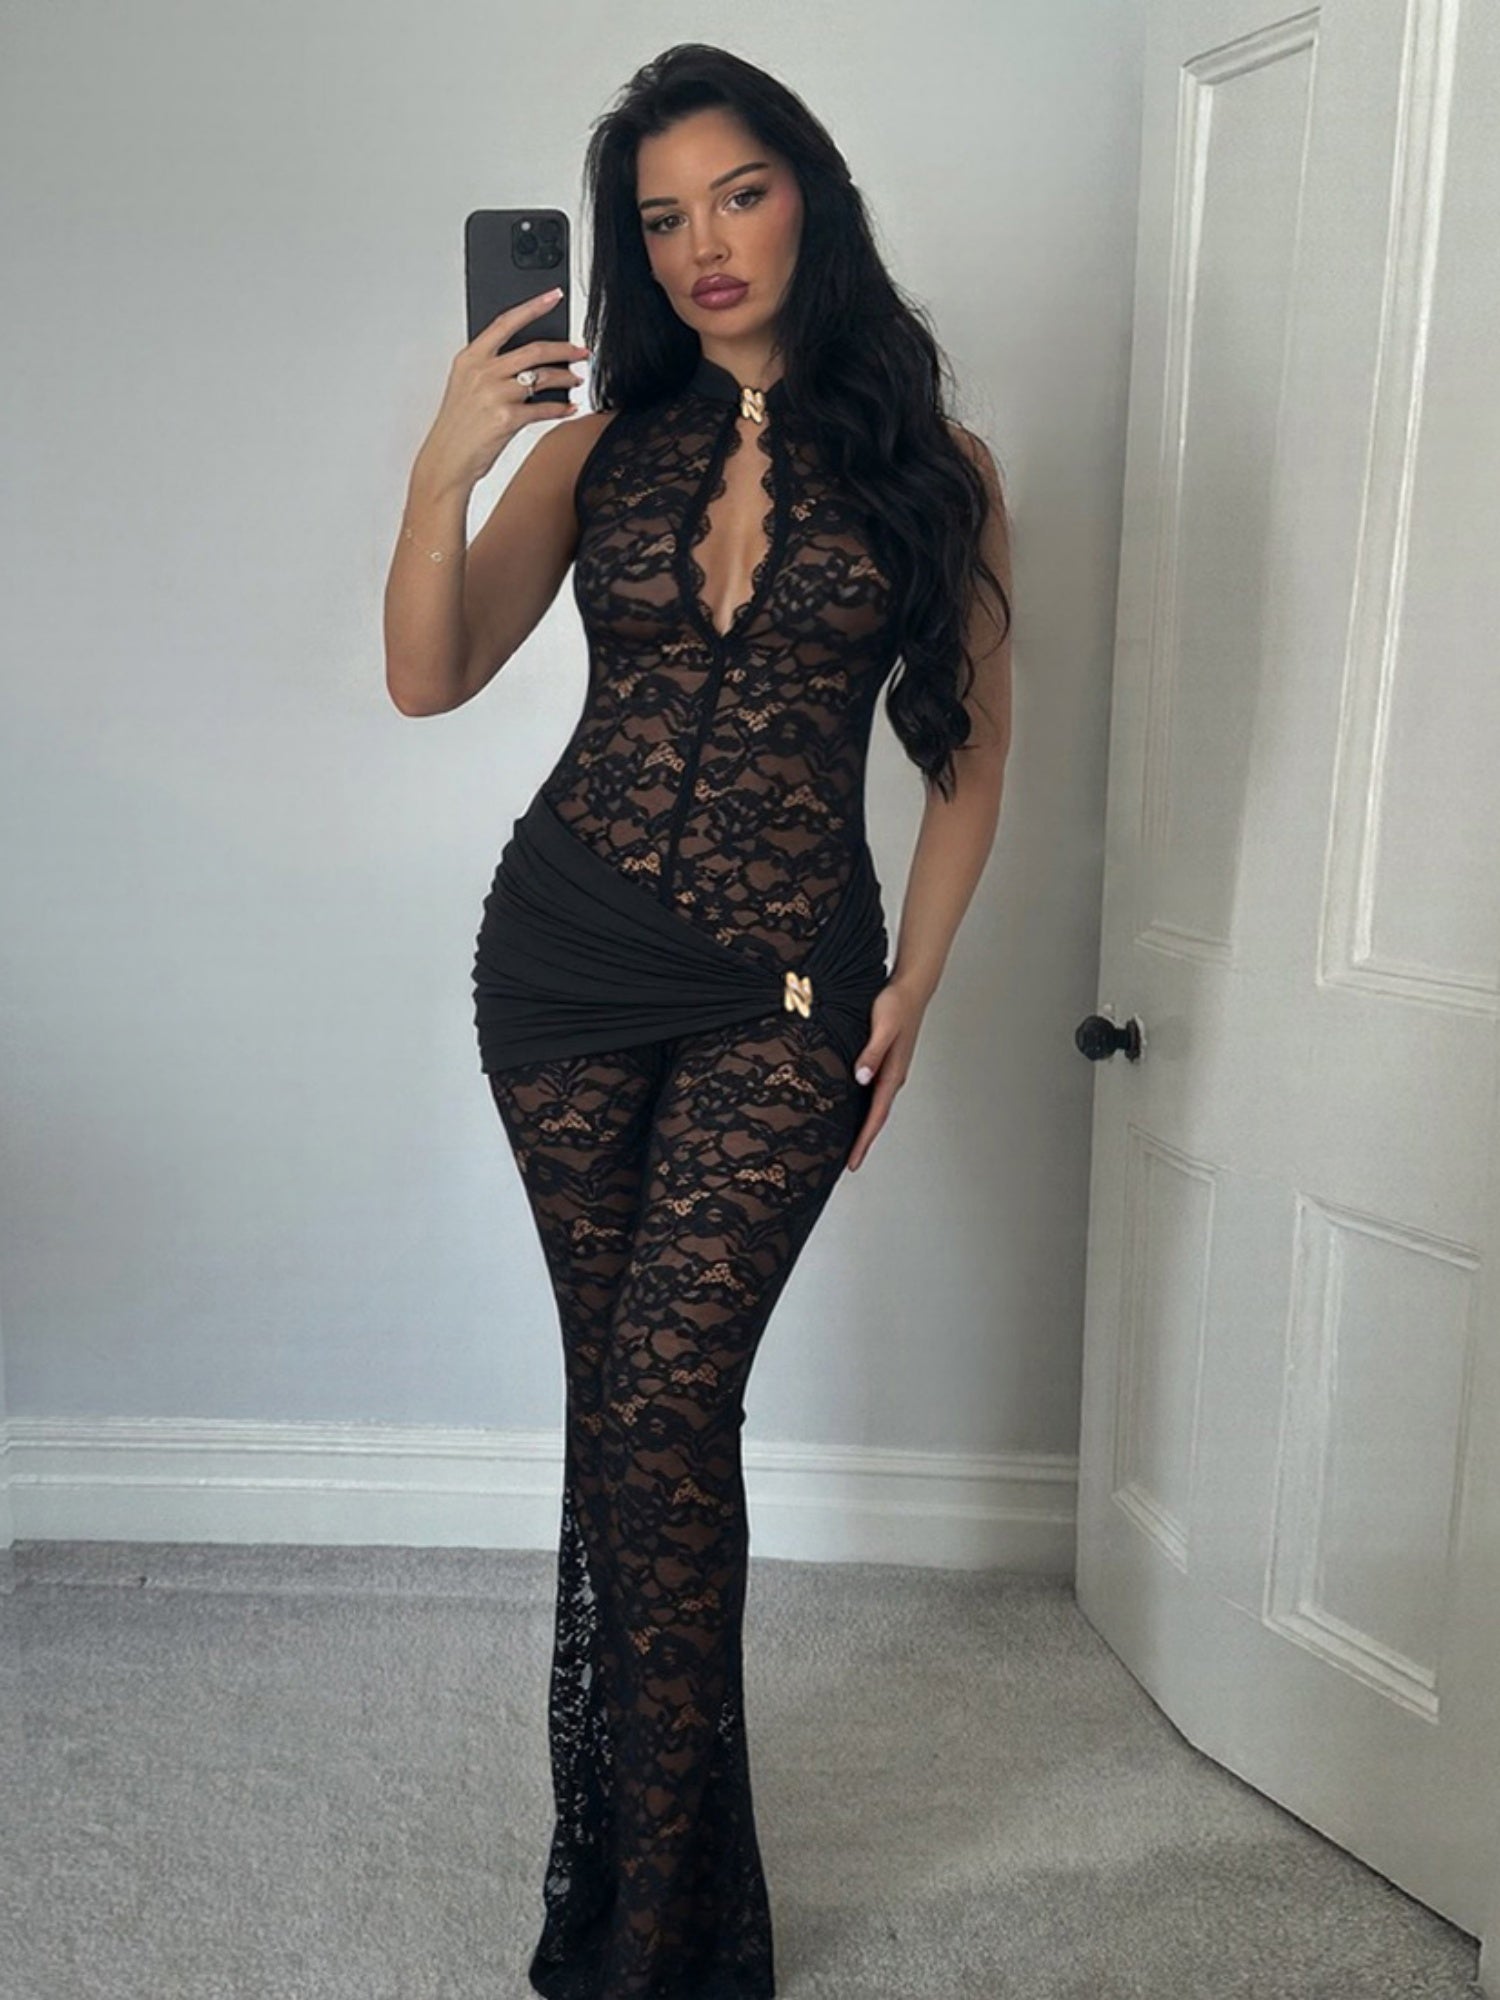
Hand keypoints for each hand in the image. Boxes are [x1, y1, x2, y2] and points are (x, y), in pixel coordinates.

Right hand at [413, 286, 590, 496]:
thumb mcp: (466, 387)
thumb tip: (528, 361)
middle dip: (565, 348)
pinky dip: (562, 408)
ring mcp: (495, 394)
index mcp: (470, 358)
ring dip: (567, 377)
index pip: (506, 322)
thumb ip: (491, 368)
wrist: (447, 460)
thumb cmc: (459, 426)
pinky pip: (544, 408)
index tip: (554, 295)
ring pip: (543, 377)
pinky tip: (570, 408)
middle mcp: (482, 372)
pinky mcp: (508, 419)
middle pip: (534, 349)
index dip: (534, 306)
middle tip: (581, 351)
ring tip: (577, 379)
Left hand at [845, 976, 928, 1170]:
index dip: (863, 1140)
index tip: (852, 1162)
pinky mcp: (885, 1062)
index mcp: (892, 1073)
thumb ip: (872, 1052)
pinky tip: (852, 1110)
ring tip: (848, 1144)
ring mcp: (890, 1071)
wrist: (911, 988)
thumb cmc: (896, 1004)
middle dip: (863, 1141)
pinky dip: (864, 1108)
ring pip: (875, 1107)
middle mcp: (892, 1077)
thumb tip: (862, 1078)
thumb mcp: (882, 1027)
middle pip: (876, 1117)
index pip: (876, 1116)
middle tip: (849, 1163)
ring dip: (864, 1126)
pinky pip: (873, 1093)